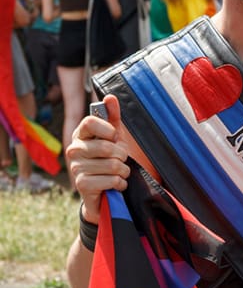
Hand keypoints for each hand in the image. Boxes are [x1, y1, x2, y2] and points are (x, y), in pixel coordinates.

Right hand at [66, 95, 129, 223]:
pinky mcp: (81, 184)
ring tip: (120, 172)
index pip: (90, 121)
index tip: (115, 136)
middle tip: (121, 159)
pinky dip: (120, 183)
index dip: (108, 129)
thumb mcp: (114, 136)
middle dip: (122, 155)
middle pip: (106, 147)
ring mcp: (76, 167)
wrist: (103, 190)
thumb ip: (113, 117)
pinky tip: (116, 184)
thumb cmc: (108, 158)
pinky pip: (111, 180)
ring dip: (123, 171)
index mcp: (81, 134)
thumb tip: (110, 97)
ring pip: (112, 165)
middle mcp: (74, 149)